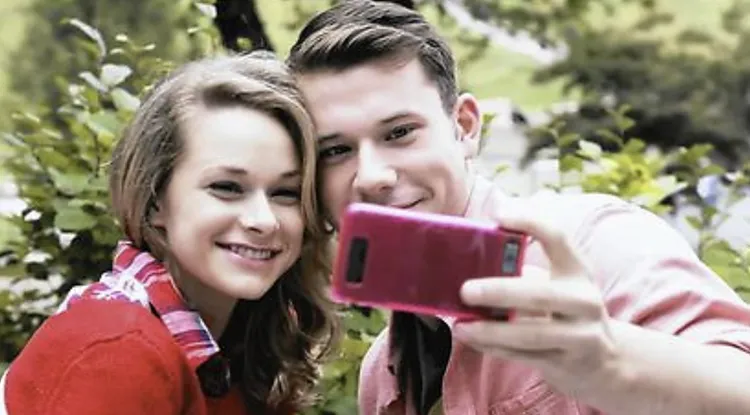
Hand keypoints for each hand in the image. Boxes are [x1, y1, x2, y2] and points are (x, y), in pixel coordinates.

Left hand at [453, 203, 618, 394]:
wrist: (606, 360)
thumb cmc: (567, 311)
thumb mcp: (558, 283)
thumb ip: (524, 267)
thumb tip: (474, 247)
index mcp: (578, 272)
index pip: (558, 238)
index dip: (529, 223)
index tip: (498, 215)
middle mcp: (584, 302)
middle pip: (539, 294)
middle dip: (499, 292)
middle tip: (465, 290)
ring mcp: (579, 336)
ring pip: (529, 334)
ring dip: (489, 330)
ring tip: (460, 325)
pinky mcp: (566, 363)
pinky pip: (523, 356)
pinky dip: (493, 348)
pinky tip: (471, 339)